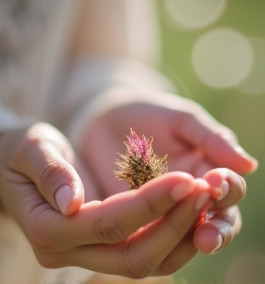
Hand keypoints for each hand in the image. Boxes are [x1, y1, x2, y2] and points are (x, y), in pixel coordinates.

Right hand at [0, 122, 218, 276]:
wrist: (21, 167)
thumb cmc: (23, 154)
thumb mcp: (30, 150)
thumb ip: (49, 173)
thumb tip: (71, 202)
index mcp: (46, 229)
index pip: (107, 222)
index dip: (148, 204)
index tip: (184, 179)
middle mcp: (67, 252)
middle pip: (130, 252)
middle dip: (172, 222)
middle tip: (202, 189)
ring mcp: (85, 254)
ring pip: (142, 261)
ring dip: (178, 234)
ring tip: (203, 198)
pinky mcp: (101, 246)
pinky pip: (143, 252)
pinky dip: (171, 237)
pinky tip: (190, 212)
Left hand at [76, 89, 256, 253]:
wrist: (108, 120)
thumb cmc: (151, 115)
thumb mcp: (182, 120)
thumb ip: (211, 139)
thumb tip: (250, 165)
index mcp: (206, 171)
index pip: (229, 189)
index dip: (228, 189)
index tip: (215, 183)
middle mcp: (189, 195)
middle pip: (215, 220)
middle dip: (217, 229)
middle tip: (208, 236)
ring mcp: (162, 208)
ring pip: (184, 234)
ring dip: (188, 239)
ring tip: (191, 242)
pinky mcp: (135, 215)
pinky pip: (147, 231)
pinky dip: (152, 237)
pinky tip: (148, 239)